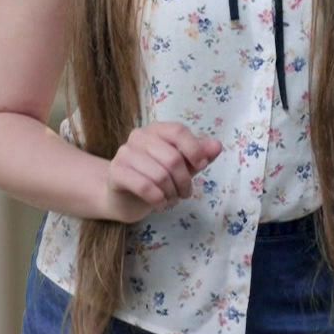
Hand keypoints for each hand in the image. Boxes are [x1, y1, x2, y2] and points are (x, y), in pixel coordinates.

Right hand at [100, 122, 223, 222]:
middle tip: (185, 193)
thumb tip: (217, 146)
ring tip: (172, 199)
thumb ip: (199, 155)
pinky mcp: (116, 173)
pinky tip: (160, 204)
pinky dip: (158, 198)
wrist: (125, 197)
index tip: (201, 166)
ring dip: (172, 193)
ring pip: (160, 174)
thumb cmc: (157, 177)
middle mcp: (139, 137)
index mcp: (157, 130)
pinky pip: (144, 186)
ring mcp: (124, 153)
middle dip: (184, 181)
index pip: (178, 131)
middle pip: (172, 157)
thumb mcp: (182, 166)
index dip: (194, 149)